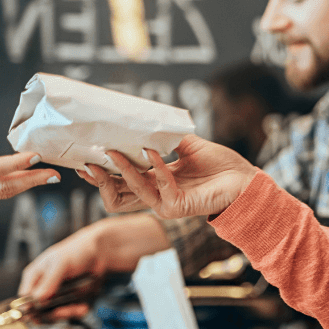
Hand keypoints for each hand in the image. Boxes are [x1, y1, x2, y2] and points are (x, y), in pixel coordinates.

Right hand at [19, 214, 171, 316]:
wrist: (114, 244)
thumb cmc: (88, 245)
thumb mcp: (66, 260)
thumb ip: (51, 279)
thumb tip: (36, 300)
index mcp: (36, 272)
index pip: (23, 299)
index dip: (32, 310)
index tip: (46, 314)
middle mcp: (45, 281)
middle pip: (38, 310)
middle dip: (52, 314)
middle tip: (70, 313)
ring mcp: (60, 289)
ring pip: (54, 314)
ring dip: (64, 314)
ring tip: (79, 309)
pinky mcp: (75, 295)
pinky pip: (69, 311)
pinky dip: (75, 311)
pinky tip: (83, 307)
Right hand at [79, 135, 258, 218]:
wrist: (245, 179)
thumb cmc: (220, 165)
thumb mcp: (187, 146)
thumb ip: (165, 137)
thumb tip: (143, 121)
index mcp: (155, 183)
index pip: (119, 183)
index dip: (100, 174)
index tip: (84, 158)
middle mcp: (156, 197)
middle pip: (116, 195)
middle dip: (99, 180)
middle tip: (88, 160)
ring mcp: (166, 204)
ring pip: (131, 192)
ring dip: (121, 170)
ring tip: (112, 151)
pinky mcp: (179, 206)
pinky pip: (159, 185)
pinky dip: (155, 166)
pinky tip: (152, 150)